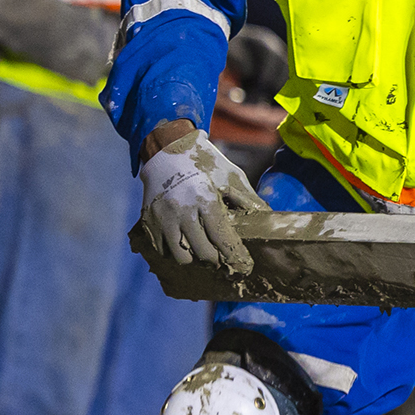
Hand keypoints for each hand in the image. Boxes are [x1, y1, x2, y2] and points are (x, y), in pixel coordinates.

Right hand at [138, 127, 268, 274]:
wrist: (167, 149)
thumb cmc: (204, 163)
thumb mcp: (230, 175)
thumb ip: (246, 198)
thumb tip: (266, 216)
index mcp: (205, 199)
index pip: (222, 238)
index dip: (234, 255)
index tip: (242, 264)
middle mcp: (183, 211)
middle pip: (203, 253)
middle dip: (216, 260)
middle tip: (221, 259)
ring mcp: (163, 218)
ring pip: (181, 257)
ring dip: (194, 258)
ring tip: (200, 251)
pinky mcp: (149, 221)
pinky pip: (163, 250)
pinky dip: (174, 251)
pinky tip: (184, 242)